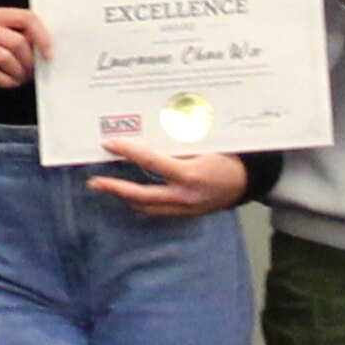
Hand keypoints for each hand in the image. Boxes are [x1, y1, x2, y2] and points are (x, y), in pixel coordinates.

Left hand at [87, 136, 248, 218]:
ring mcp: (185, 208)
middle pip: (141, 196)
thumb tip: (151, 129)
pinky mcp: (187, 214)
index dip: (129, 152)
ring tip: (108, 186)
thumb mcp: (208, 143)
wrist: (249, 182)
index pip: (151, 162)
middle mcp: (185, 195)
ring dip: (126, 197)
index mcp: (190, 174)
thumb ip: (181, 140)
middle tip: (95, 182)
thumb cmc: (230, 157)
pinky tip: (132, 195)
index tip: (110, 144)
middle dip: (116, 189)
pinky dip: (142, 203)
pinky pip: (158, 211)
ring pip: (147, 207)